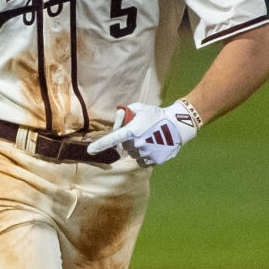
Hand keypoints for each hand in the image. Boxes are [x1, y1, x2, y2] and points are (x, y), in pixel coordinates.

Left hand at [87, 99, 201, 166]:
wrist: (177, 125)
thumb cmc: (157, 115)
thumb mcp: (140, 108)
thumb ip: (126, 113)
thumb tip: (118, 121)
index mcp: (132, 131)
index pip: (113, 139)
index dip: (100, 145)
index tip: (90, 151)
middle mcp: (137, 144)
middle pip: (125, 146)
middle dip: (129, 141)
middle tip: (141, 132)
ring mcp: (145, 153)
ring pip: (134, 154)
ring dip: (138, 148)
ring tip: (150, 138)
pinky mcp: (153, 160)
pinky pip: (142, 160)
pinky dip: (145, 155)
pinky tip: (153, 146)